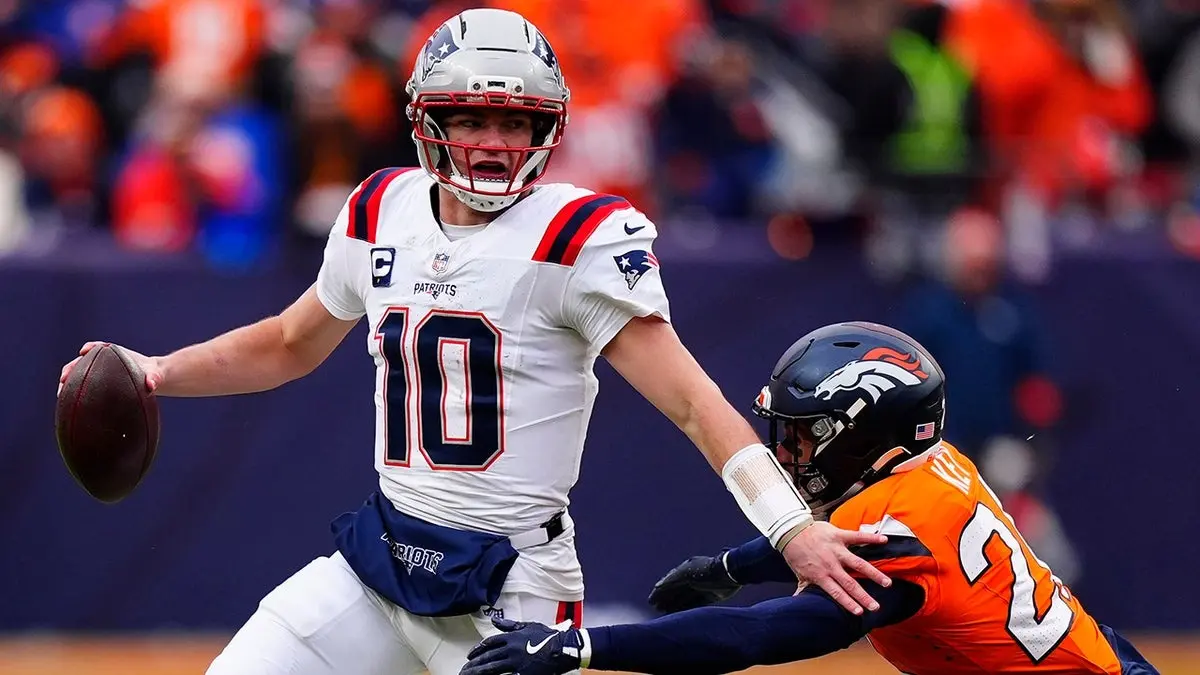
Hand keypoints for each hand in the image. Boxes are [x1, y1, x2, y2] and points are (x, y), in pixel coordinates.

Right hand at [59, 342, 163, 395]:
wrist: (152, 380)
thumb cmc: (153, 375)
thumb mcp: (156, 375)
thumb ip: (154, 378)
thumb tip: (151, 386)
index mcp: (115, 354)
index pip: (99, 347)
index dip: (90, 348)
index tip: (84, 351)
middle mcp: (103, 361)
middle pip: (82, 361)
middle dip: (71, 368)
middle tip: (63, 378)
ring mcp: (98, 372)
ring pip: (78, 374)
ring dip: (67, 382)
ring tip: (60, 394)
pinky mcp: (97, 383)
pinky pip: (83, 387)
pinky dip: (74, 393)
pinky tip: (68, 404)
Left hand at [461, 618, 583, 674]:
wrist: (564, 648)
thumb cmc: (548, 636)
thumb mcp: (528, 626)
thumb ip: (509, 625)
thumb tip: (493, 621)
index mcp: (512, 637)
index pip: (489, 643)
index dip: (477, 649)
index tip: (469, 655)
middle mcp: (511, 649)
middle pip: (487, 657)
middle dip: (473, 664)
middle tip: (463, 670)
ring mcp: (516, 663)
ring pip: (492, 669)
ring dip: (478, 673)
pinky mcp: (524, 673)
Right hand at [647, 554, 740, 613]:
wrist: (728, 573)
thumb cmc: (705, 570)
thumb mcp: (685, 573)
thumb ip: (671, 580)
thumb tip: (657, 587)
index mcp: (687, 569)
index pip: (670, 582)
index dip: (660, 591)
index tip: (651, 601)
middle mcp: (694, 578)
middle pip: (676, 590)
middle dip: (665, 599)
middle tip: (655, 608)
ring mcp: (703, 587)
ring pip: (685, 597)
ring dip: (674, 604)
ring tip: (664, 613)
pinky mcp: (712, 596)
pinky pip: (695, 603)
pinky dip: (686, 608)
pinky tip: (679, 615)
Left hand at [781, 521, 890, 614]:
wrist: (790, 530)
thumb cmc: (795, 551)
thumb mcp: (798, 572)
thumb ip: (804, 587)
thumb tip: (798, 601)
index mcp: (821, 575)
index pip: (836, 593)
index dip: (848, 603)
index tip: (860, 612)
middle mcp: (830, 564)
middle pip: (850, 583)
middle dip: (863, 596)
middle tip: (876, 606)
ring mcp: (836, 550)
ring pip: (858, 564)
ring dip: (873, 574)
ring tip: (886, 583)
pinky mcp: (839, 535)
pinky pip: (857, 536)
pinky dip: (871, 538)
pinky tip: (884, 540)